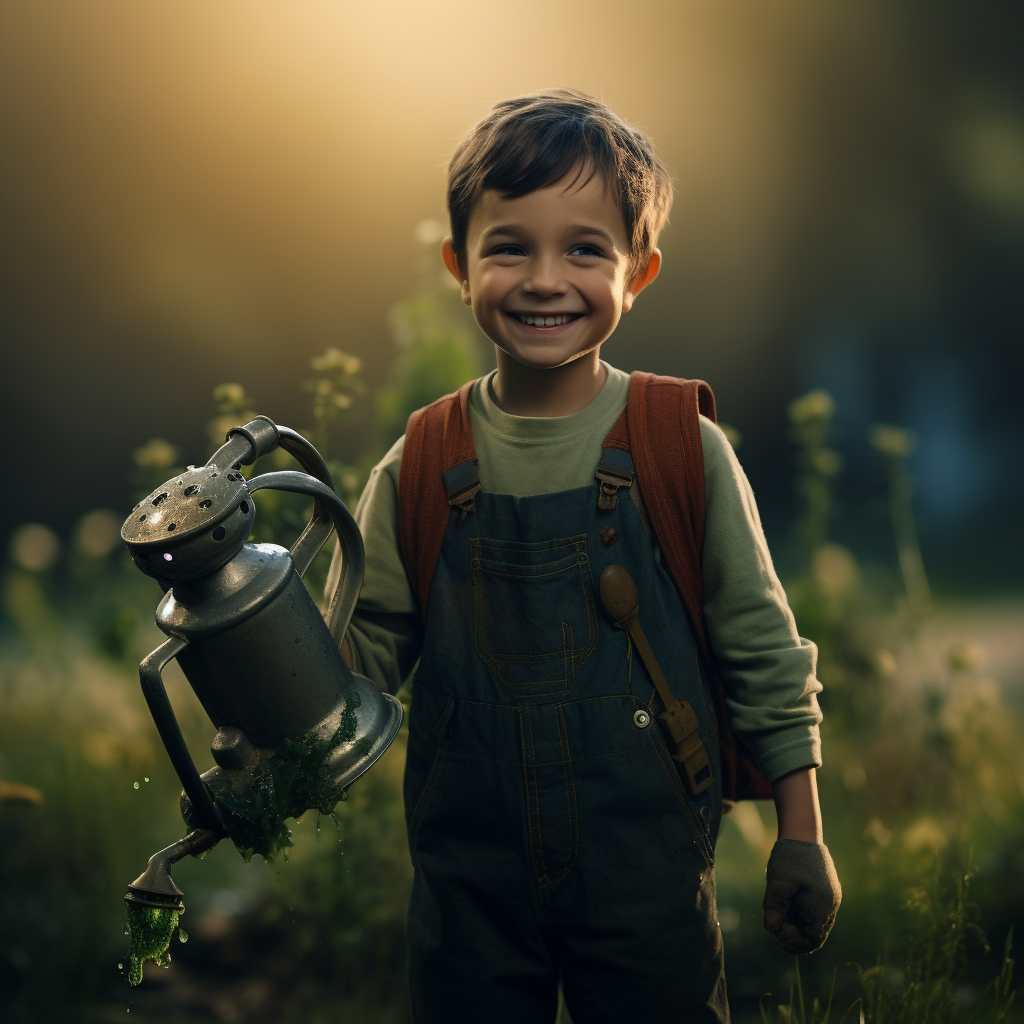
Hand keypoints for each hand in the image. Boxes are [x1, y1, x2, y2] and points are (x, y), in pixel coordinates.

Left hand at [763, 838, 840, 953]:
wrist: (802, 833)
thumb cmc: (790, 857)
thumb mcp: (778, 882)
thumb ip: (775, 907)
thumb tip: (771, 930)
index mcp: (823, 905)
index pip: (813, 938)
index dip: (794, 941)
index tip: (776, 933)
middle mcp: (832, 904)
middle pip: (816, 933)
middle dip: (795, 936)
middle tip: (776, 932)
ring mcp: (831, 897)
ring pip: (816, 923)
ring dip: (798, 926)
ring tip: (779, 922)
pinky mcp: (827, 891)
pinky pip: (817, 912)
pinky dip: (802, 916)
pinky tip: (787, 911)